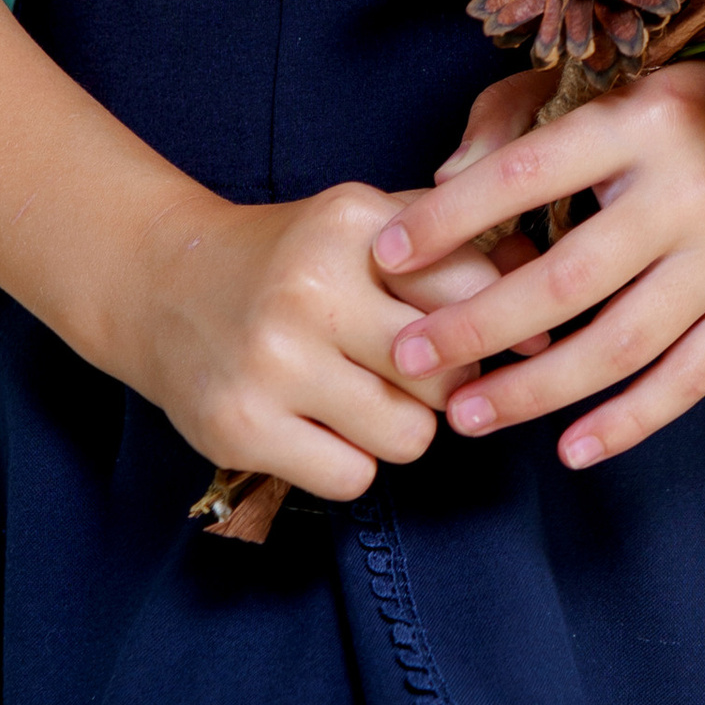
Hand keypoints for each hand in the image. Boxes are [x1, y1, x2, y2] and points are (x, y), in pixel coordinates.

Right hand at [120, 181, 521, 506]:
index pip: (472, 289)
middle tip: (408, 373)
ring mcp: (271, 360)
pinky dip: (348, 463)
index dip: (491, 322)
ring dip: (397, 430)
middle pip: (450, 372)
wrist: (160, 283)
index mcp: (352, 225)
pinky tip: (317, 427)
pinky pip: (353, 478)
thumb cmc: (291, 260)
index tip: (490, 338)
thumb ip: (454, 251)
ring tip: (358, 399)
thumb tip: (544, 310)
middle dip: (444, 384)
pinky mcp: (240, 425)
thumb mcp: (365, 228)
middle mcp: (310, 287)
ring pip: (409, 437)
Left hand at [370, 54, 704, 470]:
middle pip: (565, 277)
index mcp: (643, 120)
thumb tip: (443, 182)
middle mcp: (693, 188)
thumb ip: (513, 120)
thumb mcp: (600, 85)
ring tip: (469, 413)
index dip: (449, 218)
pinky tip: (569, 448)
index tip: (386, 254)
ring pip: (619, 343)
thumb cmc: (678, 113)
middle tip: (409, 356)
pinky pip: (688, 381)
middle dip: (476, 326)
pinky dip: (627, 422)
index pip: (526, 174)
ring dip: (536, 389)